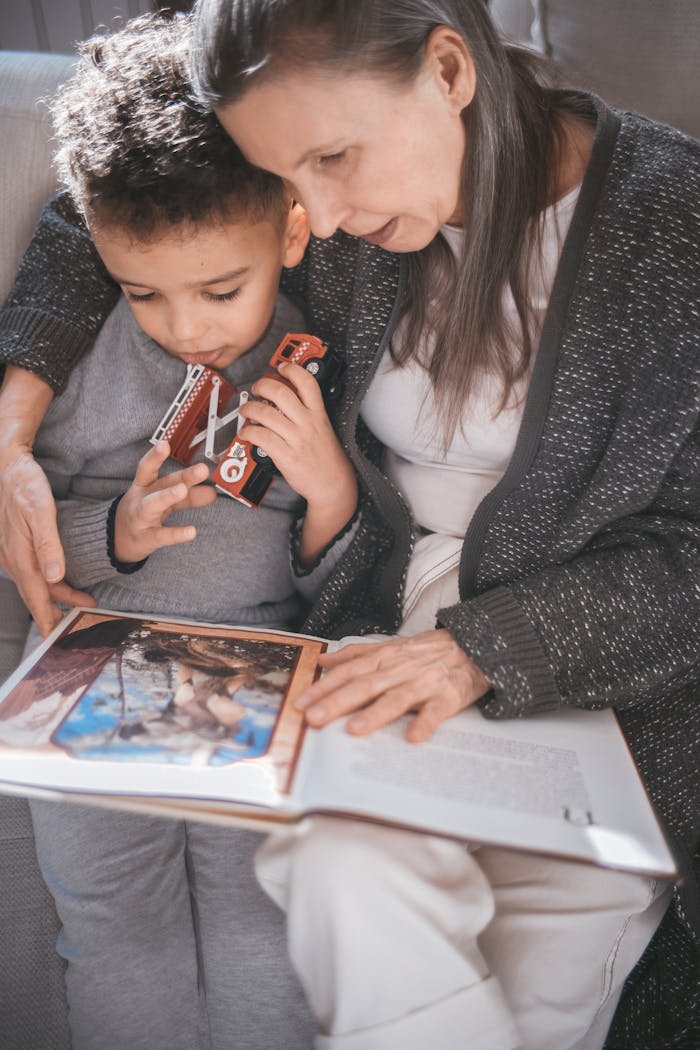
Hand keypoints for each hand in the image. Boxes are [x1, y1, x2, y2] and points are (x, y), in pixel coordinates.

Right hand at [0, 444, 92, 634]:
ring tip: (84, 602)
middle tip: (78, 626)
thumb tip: (54, 578)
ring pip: (36, 583)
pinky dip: (49, 581)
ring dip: (57, 596)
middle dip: (55, 612)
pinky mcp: (16, 546)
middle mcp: (13, 559)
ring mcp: (12, 553)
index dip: (47, 619)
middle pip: (36, 595)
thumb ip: (48, 544)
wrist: (7, 465)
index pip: (35, 597)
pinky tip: (61, 580)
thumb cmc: (23, 484)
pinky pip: (33, 571)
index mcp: (19, 556)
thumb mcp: (39, 510)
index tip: (56, 639)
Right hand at [114, 440, 214, 562]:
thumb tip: (212, 492)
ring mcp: (141, 518)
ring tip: (183, 490)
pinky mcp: (146, 538)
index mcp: (144, 486)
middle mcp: (141, 499)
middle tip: (202, 469)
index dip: (155, 456)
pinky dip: (176, 534)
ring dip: (167, 496)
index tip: (165, 444)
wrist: (120, 539)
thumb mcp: (164, 501)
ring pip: (152, 505)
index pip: (148, 468)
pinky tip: (191, 532)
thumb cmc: (144, 514)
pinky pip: (161, 535)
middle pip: (160, 484)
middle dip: (181, 476)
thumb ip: (188, 497)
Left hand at [238, 362, 357, 560]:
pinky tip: (247, 432)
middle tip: (256, 388)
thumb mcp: (323, 428)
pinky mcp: (286, 455)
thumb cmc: (326, 459)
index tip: (280, 367)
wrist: (333, 485)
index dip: (291, 370)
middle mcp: (308, 423)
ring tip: (246, 410)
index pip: (307, 383)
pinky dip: (248, 432)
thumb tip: (283, 400)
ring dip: (250, 408)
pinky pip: (261, 437)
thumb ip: (307, 413)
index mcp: (319, 414)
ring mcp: (296, 439)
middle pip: (281, 393)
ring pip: (266, 413)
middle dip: (263, 385)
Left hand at [294, 630, 490, 742]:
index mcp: (384, 658)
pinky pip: (436, 711)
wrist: (474, 645)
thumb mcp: (389, 648)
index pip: (347, 673)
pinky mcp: (448, 696)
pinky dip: (425, 722)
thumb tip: (323, 661)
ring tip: (354, 730)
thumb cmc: (427, 652)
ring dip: (375, 713)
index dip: (323, 687)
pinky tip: (413, 737)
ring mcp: (425, 682)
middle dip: (337, 702)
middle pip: (364, 686)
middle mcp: (400, 669)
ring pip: (396, 697)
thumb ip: (356, 655)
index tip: (300, 702)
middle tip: (313, 718)